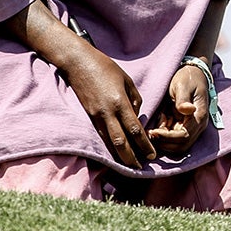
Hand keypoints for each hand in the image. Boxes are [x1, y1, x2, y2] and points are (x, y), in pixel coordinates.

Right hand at [63, 46, 155, 166]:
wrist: (78, 63)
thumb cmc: (105, 67)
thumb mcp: (126, 80)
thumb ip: (135, 99)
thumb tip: (136, 116)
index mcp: (120, 102)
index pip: (135, 129)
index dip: (144, 144)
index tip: (152, 155)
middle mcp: (108, 112)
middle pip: (121, 142)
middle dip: (131, 158)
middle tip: (140, 168)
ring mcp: (96, 115)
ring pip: (109, 141)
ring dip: (119, 155)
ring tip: (129, 165)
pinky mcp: (89, 115)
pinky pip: (101, 134)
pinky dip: (109, 145)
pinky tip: (115, 152)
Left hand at [148, 63, 209, 155]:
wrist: (192, 73)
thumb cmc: (187, 78)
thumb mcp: (182, 85)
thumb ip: (183, 99)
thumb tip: (186, 110)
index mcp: (199, 116)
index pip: (184, 136)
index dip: (168, 137)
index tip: (153, 132)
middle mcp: (197, 125)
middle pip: (181, 145)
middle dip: (164, 143)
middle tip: (149, 134)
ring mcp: (191, 126)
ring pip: (177, 144)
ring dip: (163, 140)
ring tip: (150, 129)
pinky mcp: (183, 125)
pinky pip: (173, 136)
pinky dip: (163, 134)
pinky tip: (155, 125)